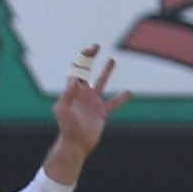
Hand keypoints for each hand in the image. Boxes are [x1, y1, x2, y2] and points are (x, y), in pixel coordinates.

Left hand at [48, 49, 125, 175]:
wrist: (75, 144)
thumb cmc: (67, 128)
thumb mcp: (63, 110)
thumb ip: (67, 95)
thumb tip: (74, 81)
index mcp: (73, 92)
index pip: (77, 71)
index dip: (82, 59)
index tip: (89, 49)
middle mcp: (82, 94)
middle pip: (86, 72)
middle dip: (90, 59)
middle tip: (96, 47)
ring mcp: (92, 103)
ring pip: (101, 83)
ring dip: (106, 72)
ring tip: (112, 60)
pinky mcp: (101, 112)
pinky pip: (114, 103)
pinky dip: (122, 98)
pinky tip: (129, 92)